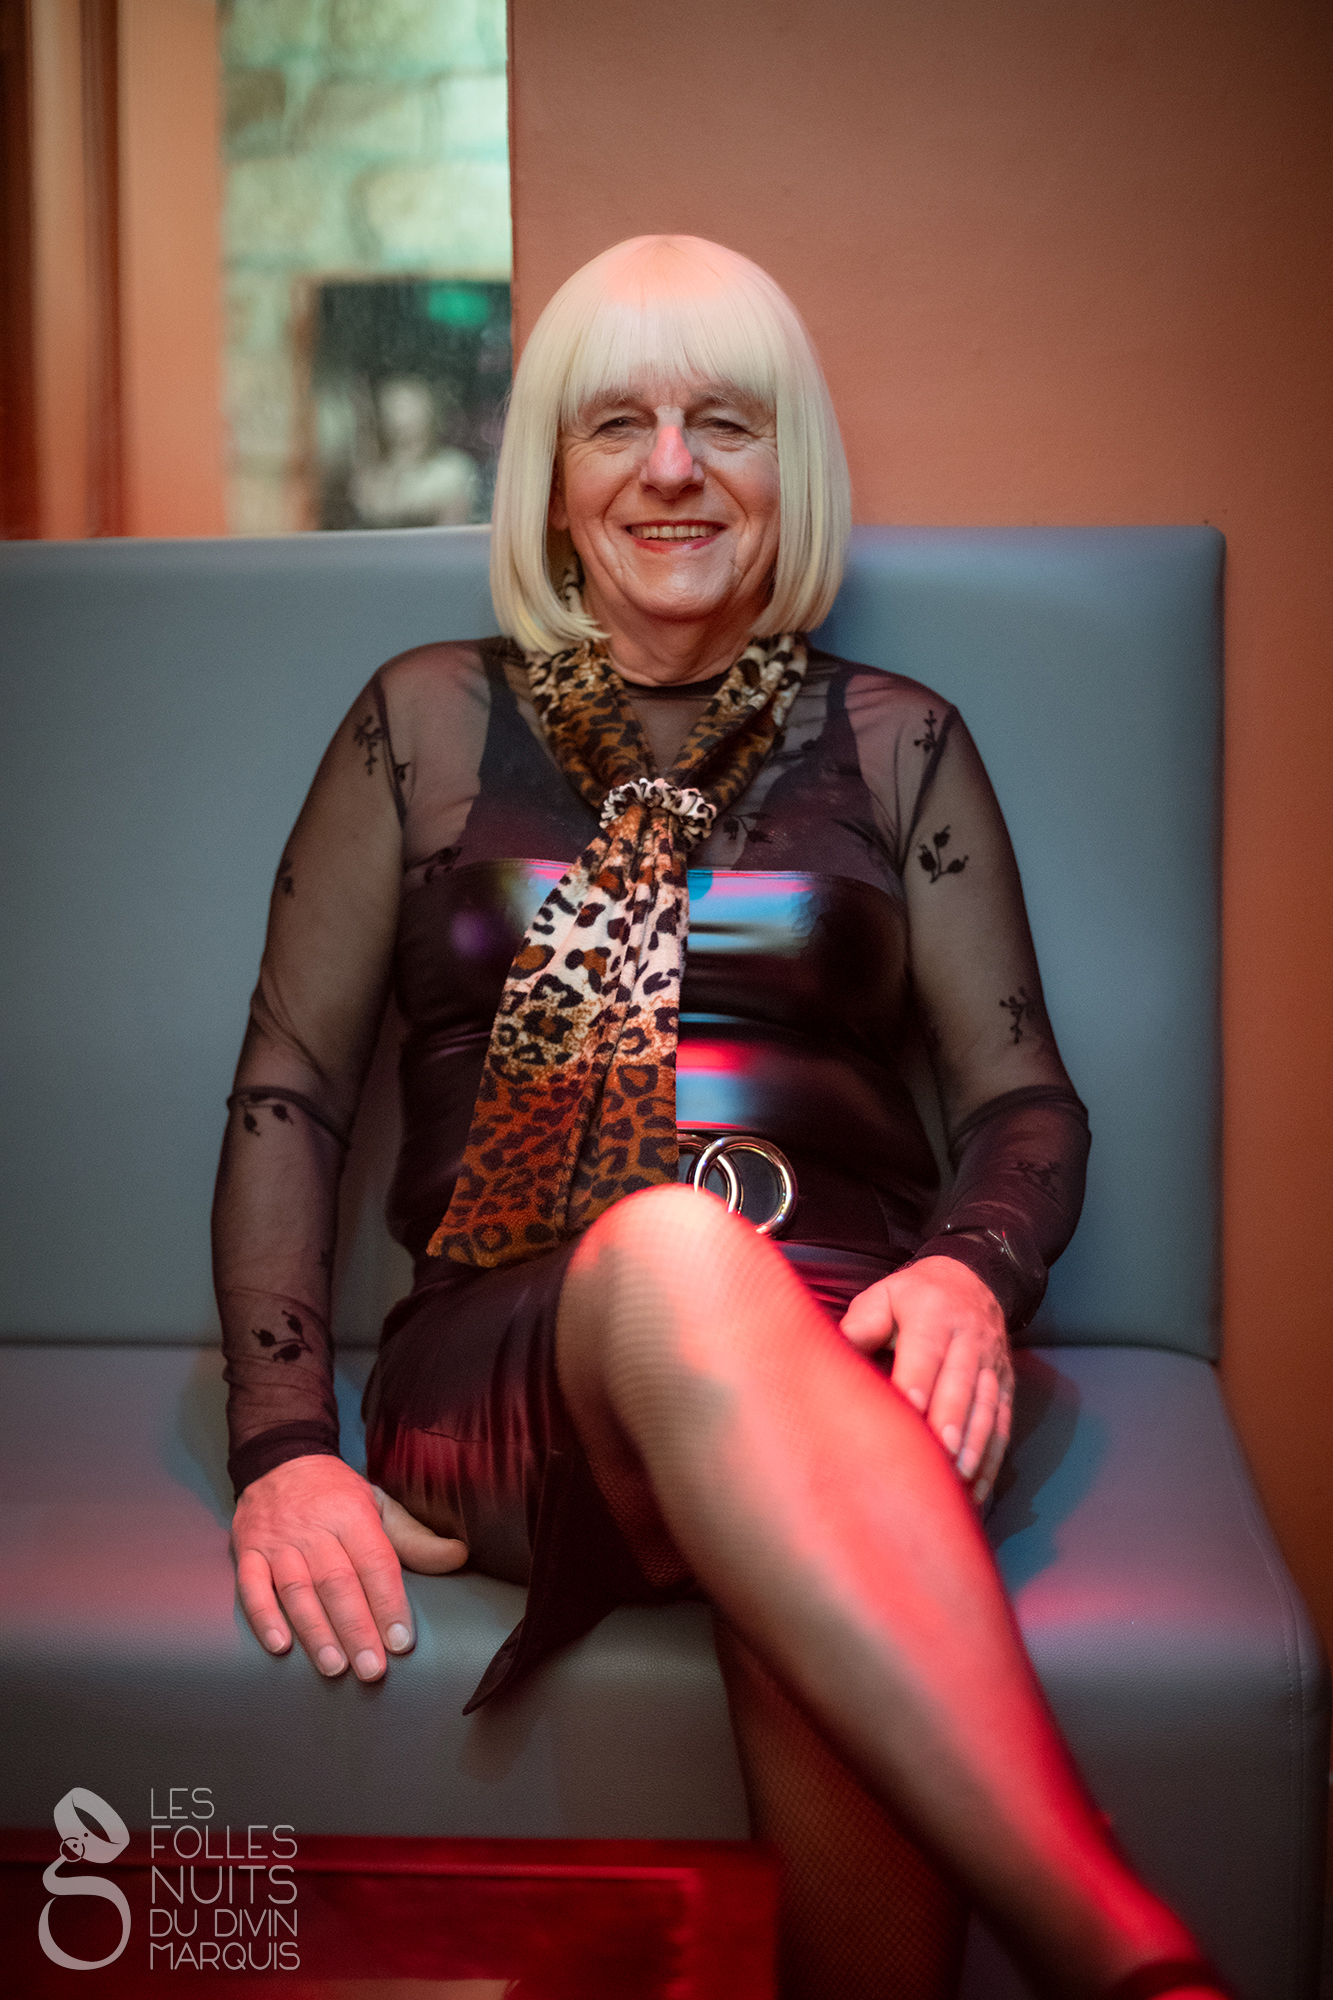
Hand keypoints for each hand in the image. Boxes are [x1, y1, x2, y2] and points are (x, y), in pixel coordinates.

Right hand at [232, 1455, 467, 1679]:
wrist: (280, 1459)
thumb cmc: (336, 1494)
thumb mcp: (379, 1505)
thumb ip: (414, 1538)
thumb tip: (459, 1555)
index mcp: (351, 1514)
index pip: (374, 1563)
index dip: (388, 1602)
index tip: (400, 1641)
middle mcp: (314, 1529)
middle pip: (337, 1583)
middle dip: (356, 1628)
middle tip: (371, 1669)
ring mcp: (277, 1542)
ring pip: (297, 1590)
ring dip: (315, 1631)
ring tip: (334, 1667)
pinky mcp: (247, 1551)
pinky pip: (252, 1586)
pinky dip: (264, 1617)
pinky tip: (280, 1646)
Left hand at [840, 1257, 1013, 1502]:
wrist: (972, 1281)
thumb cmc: (914, 1297)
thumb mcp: (884, 1295)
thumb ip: (862, 1324)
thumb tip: (833, 1354)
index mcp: (934, 1315)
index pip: (927, 1352)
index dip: (918, 1381)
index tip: (909, 1410)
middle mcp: (969, 1340)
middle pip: (960, 1385)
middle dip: (950, 1422)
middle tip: (938, 1456)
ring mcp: (991, 1366)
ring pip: (986, 1408)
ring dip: (973, 1445)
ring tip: (958, 1479)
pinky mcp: (1004, 1387)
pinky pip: (1001, 1425)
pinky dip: (989, 1458)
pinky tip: (976, 1490)